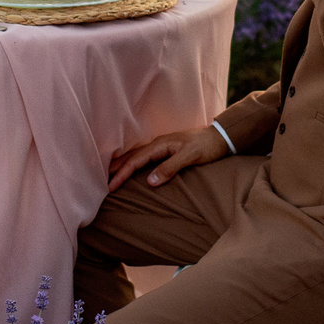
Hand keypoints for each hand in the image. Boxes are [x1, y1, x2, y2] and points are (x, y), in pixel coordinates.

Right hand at [108, 127, 226, 191]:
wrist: (221, 137)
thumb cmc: (207, 147)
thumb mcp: (190, 157)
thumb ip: (170, 168)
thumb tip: (150, 181)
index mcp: (160, 145)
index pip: (135, 161)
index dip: (122, 174)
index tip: (110, 187)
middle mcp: (158, 144)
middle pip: (131, 157)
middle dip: (116, 169)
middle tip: (102, 182)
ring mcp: (162, 146)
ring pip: (137, 156)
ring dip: (123, 165)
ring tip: (110, 175)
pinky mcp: (167, 150)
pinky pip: (145, 157)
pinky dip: (134, 163)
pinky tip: (133, 168)